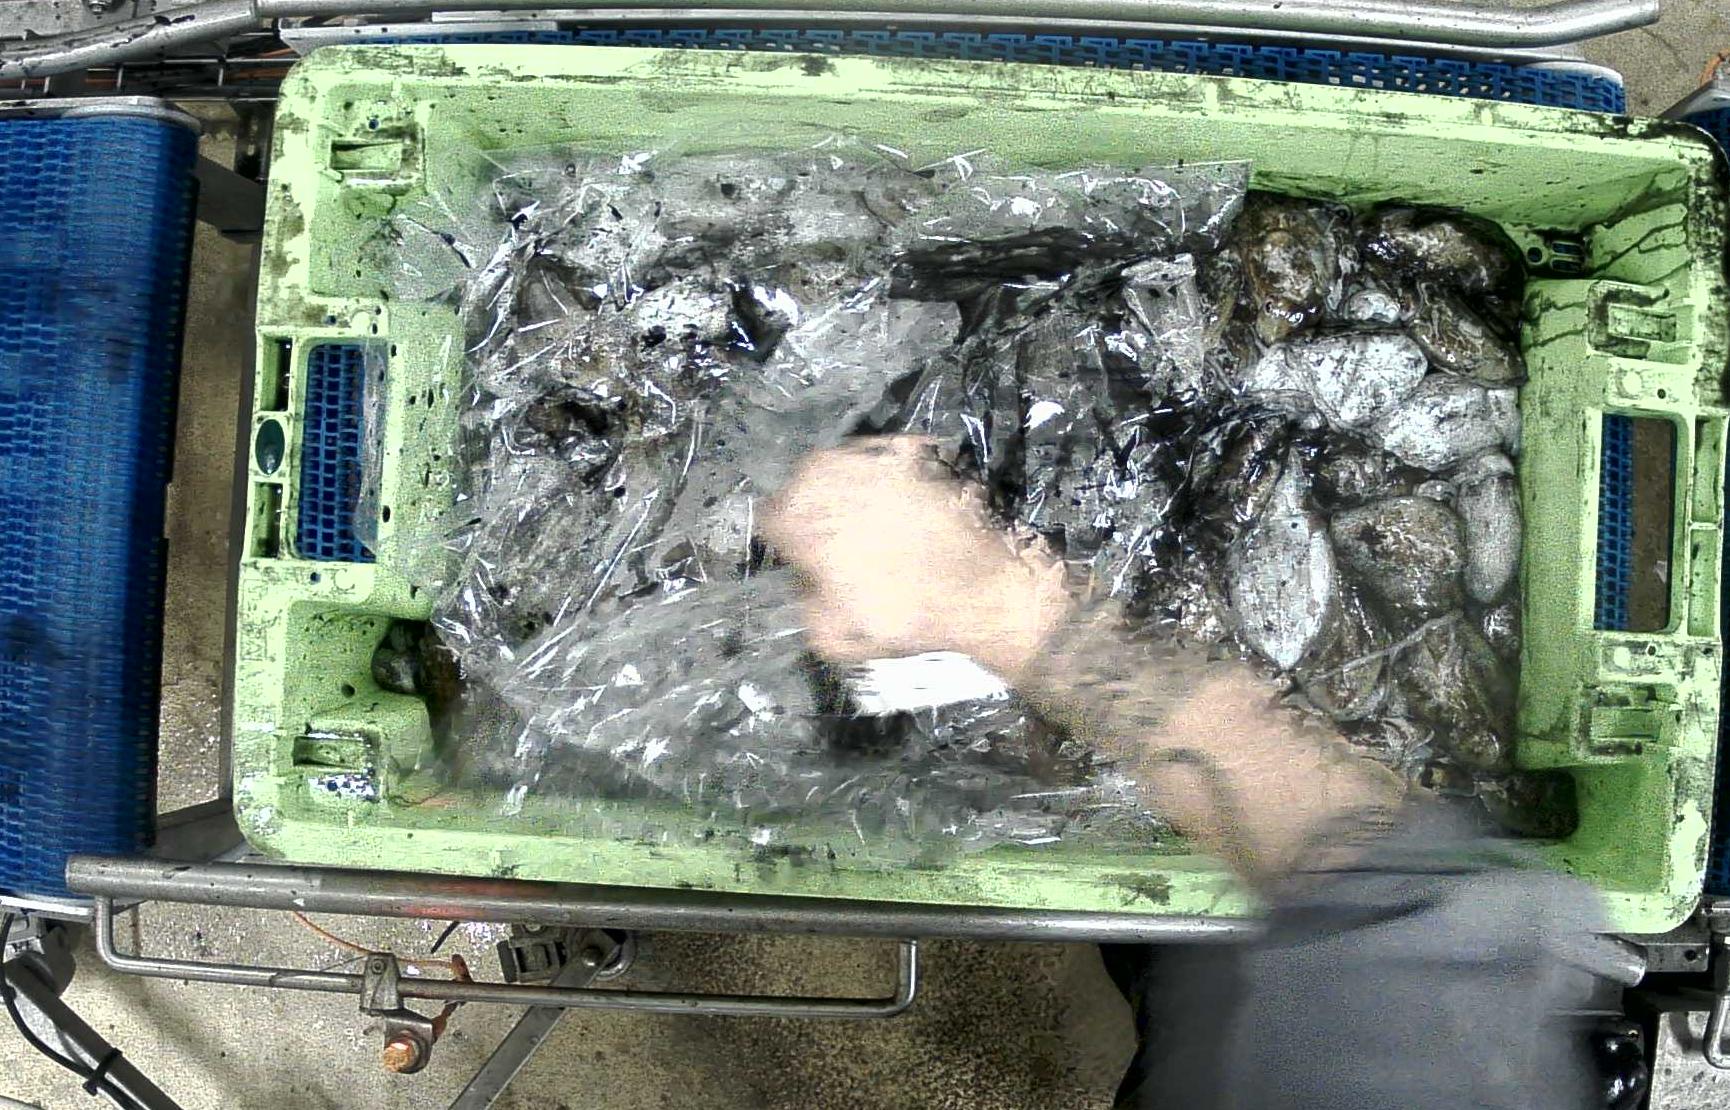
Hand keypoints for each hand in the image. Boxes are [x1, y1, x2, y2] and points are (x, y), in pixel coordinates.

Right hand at [763, 436, 1069, 678]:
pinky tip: (908, 510)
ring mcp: (878, 453)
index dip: (787, 540)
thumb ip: (803, 600)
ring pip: (845, 466)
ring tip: (876, 524)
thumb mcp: (832, 635)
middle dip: (817, 509)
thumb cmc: (909, 616)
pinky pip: (887, 460)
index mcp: (802, 516)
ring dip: (851, 491)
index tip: (806, 556)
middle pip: (805, 484)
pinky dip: (890, 480)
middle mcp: (832, 473)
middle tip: (842, 540)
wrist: (990, 588)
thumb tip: (806, 578)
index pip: (771, 517)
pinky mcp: (918, 448)